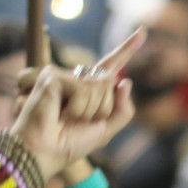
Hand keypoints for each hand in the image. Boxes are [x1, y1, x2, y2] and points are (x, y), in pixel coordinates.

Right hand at [8, 34, 144, 179]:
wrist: (45, 154)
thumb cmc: (69, 144)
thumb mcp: (105, 130)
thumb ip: (122, 110)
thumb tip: (125, 81)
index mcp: (88, 89)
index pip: (110, 66)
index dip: (127, 49)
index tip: (143, 32)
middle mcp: (75, 78)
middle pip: (109, 83)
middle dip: (102, 109)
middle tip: (75, 122)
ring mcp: (62, 75)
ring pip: (98, 87)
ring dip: (88, 112)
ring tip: (64, 119)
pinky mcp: (52, 77)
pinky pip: (83, 91)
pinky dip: (77, 109)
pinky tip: (57, 114)